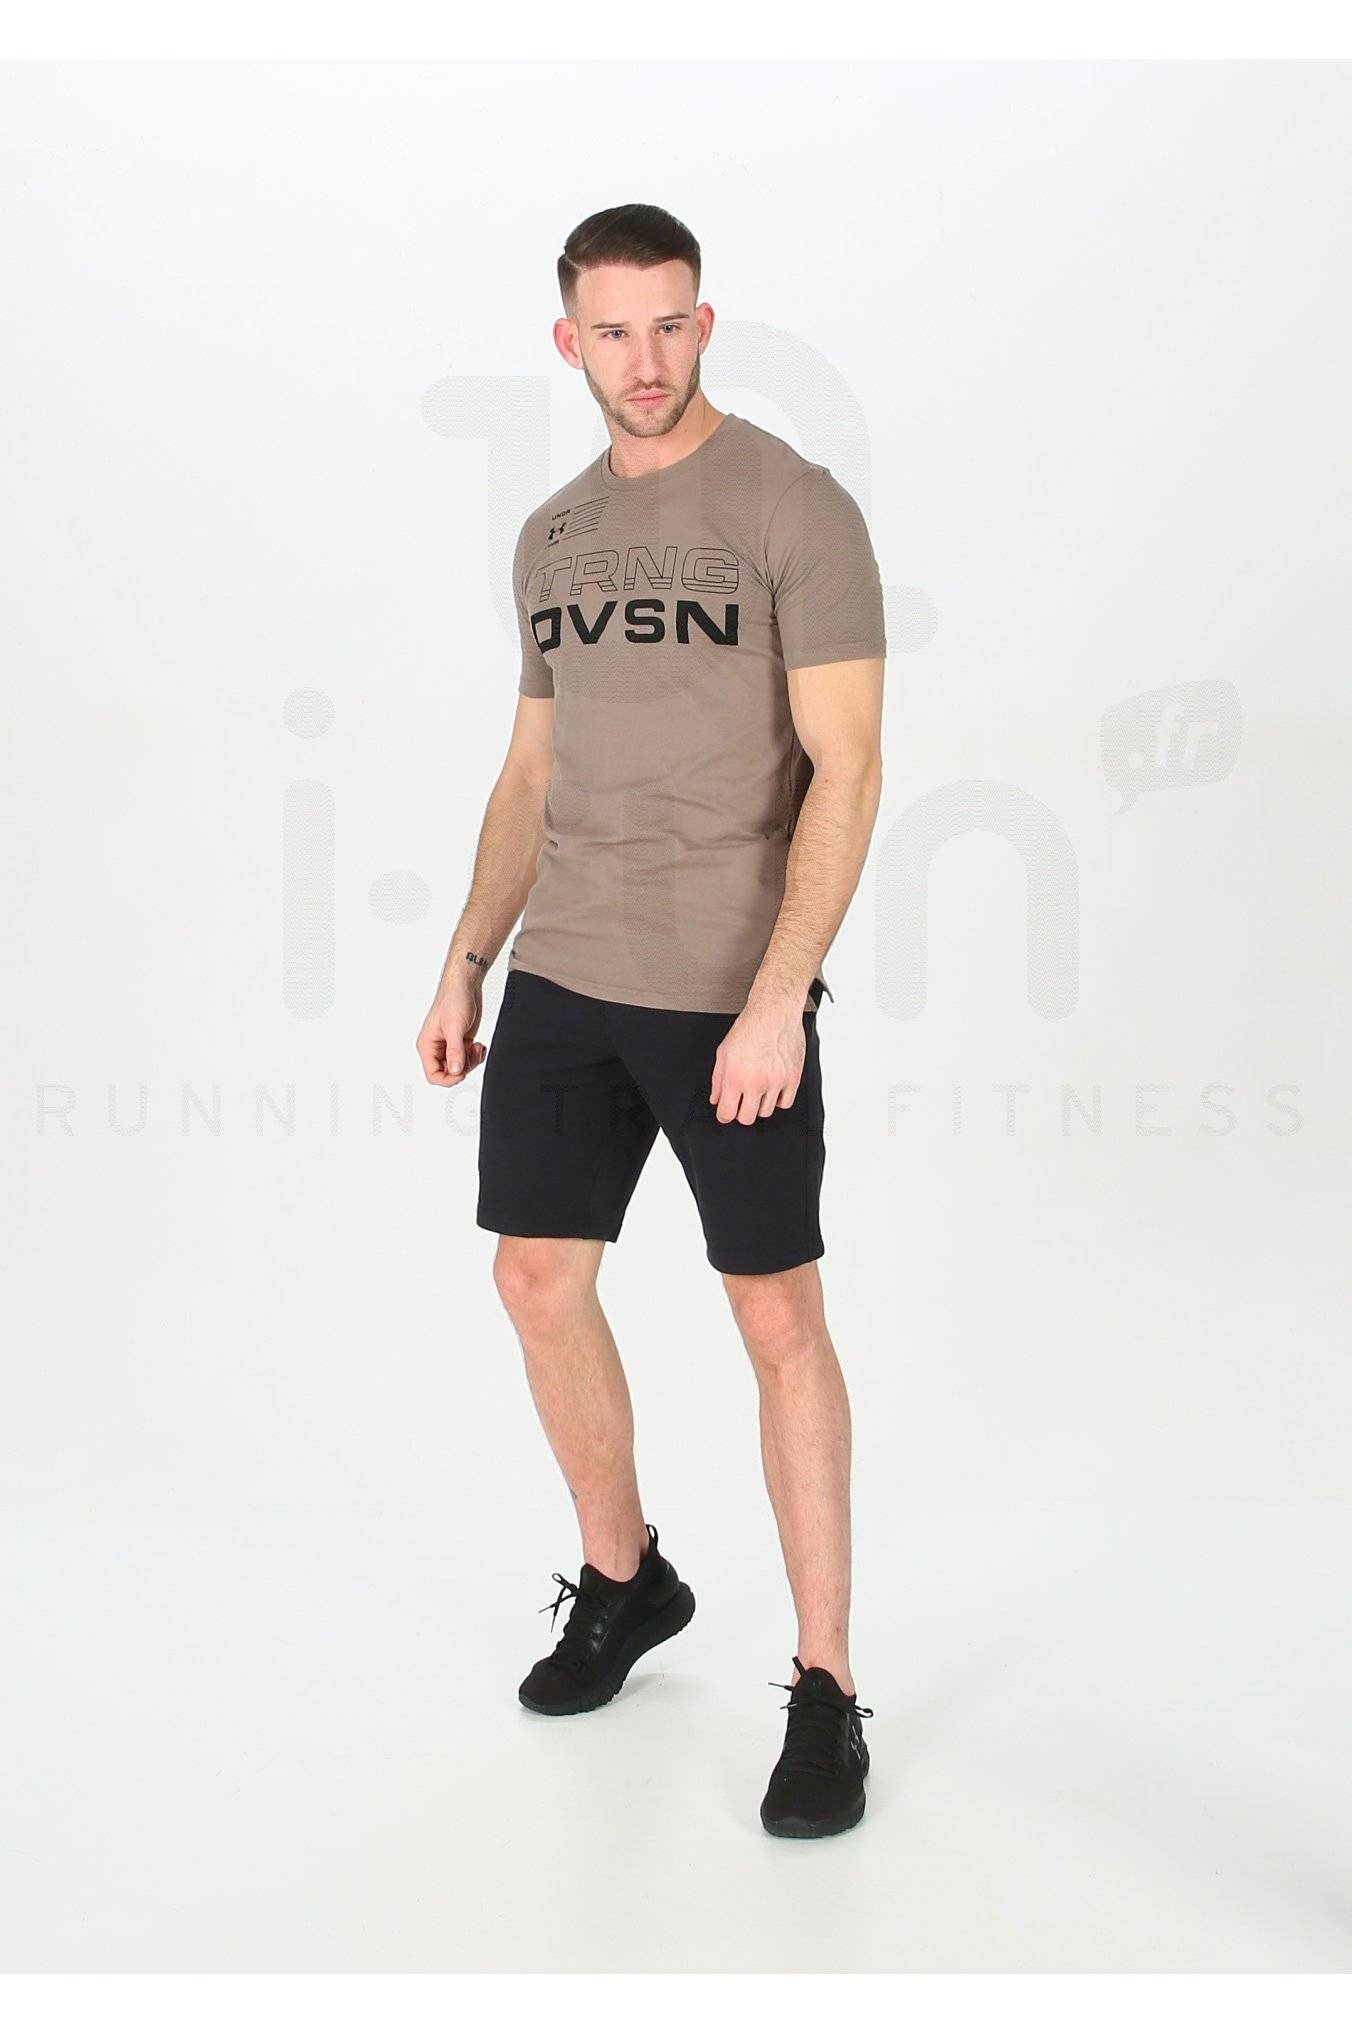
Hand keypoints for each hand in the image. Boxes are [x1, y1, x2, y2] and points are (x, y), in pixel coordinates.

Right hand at [416, 980, 486, 1086]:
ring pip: (460, 1067)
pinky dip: (476, 1056)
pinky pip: (468, 1058)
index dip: (448, 1079)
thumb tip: (456, 1071)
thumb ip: (455, 1051)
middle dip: (464, 1067)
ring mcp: (449, 1045)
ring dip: (472, 1061)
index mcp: (427, 1045)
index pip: (433, 1075)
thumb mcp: (454, 1026)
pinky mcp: (461, 1042)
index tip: (462, 1073)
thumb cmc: (453, 999)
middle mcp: (437, 1048)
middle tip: (472, 1053)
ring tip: (477, 1047)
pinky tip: (479, 1045)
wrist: (465, 985)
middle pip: (449, 1073)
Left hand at [709, 995, 806, 1124]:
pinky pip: (785, 1103)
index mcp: (736, 1077)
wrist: (774, 1013)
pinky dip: (778, 1100)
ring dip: (760, 1105)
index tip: (726, 1113)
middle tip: (741, 1102)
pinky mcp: (793, 1079)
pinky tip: (773, 1089)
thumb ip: (718, 1079)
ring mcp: (776, 1082)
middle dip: (741, 1112)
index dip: (724, 1116)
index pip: (726, 1113)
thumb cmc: (749, 1028)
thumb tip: (716, 1098)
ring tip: (758, 1090)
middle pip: (747, 1118)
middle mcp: (756, 1082)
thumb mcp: (723, 1052)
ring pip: (766, 1112)